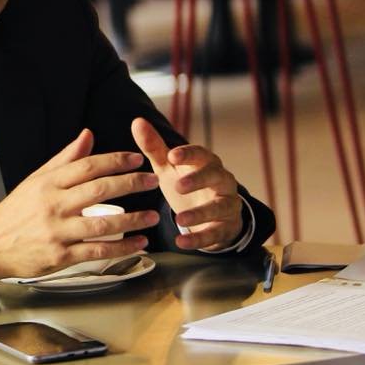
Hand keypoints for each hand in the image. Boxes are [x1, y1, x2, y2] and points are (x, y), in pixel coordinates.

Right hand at [0, 129, 160, 284]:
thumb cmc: (17, 210)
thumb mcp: (37, 179)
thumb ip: (66, 158)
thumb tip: (88, 134)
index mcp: (49, 182)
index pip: (88, 166)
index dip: (116, 161)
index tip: (137, 159)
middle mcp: (53, 204)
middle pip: (99, 189)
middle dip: (131, 183)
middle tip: (153, 180)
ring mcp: (57, 231)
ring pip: (102, 223)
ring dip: (133, 219)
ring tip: (153, 215)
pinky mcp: (60, 256)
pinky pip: (97, 251)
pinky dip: (121, 248)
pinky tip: (138, 243)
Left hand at [131, 118, 242, 250]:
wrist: (210, 215)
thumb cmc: (187, 184)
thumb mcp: (169, 168)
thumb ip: (154, 147)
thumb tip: (137, 121)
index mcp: (206, 162)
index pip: (200, 153)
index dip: (188, 154)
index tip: (172, 155)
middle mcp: (222, 180)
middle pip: (216, 175)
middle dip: (198, 180)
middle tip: (177, 186)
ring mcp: (227, 204)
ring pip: (220, 206)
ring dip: (201, 213)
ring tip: (180, 220)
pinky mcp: (226, 227)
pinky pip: (215, 233)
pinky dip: (199, 239)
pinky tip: (182, 243)